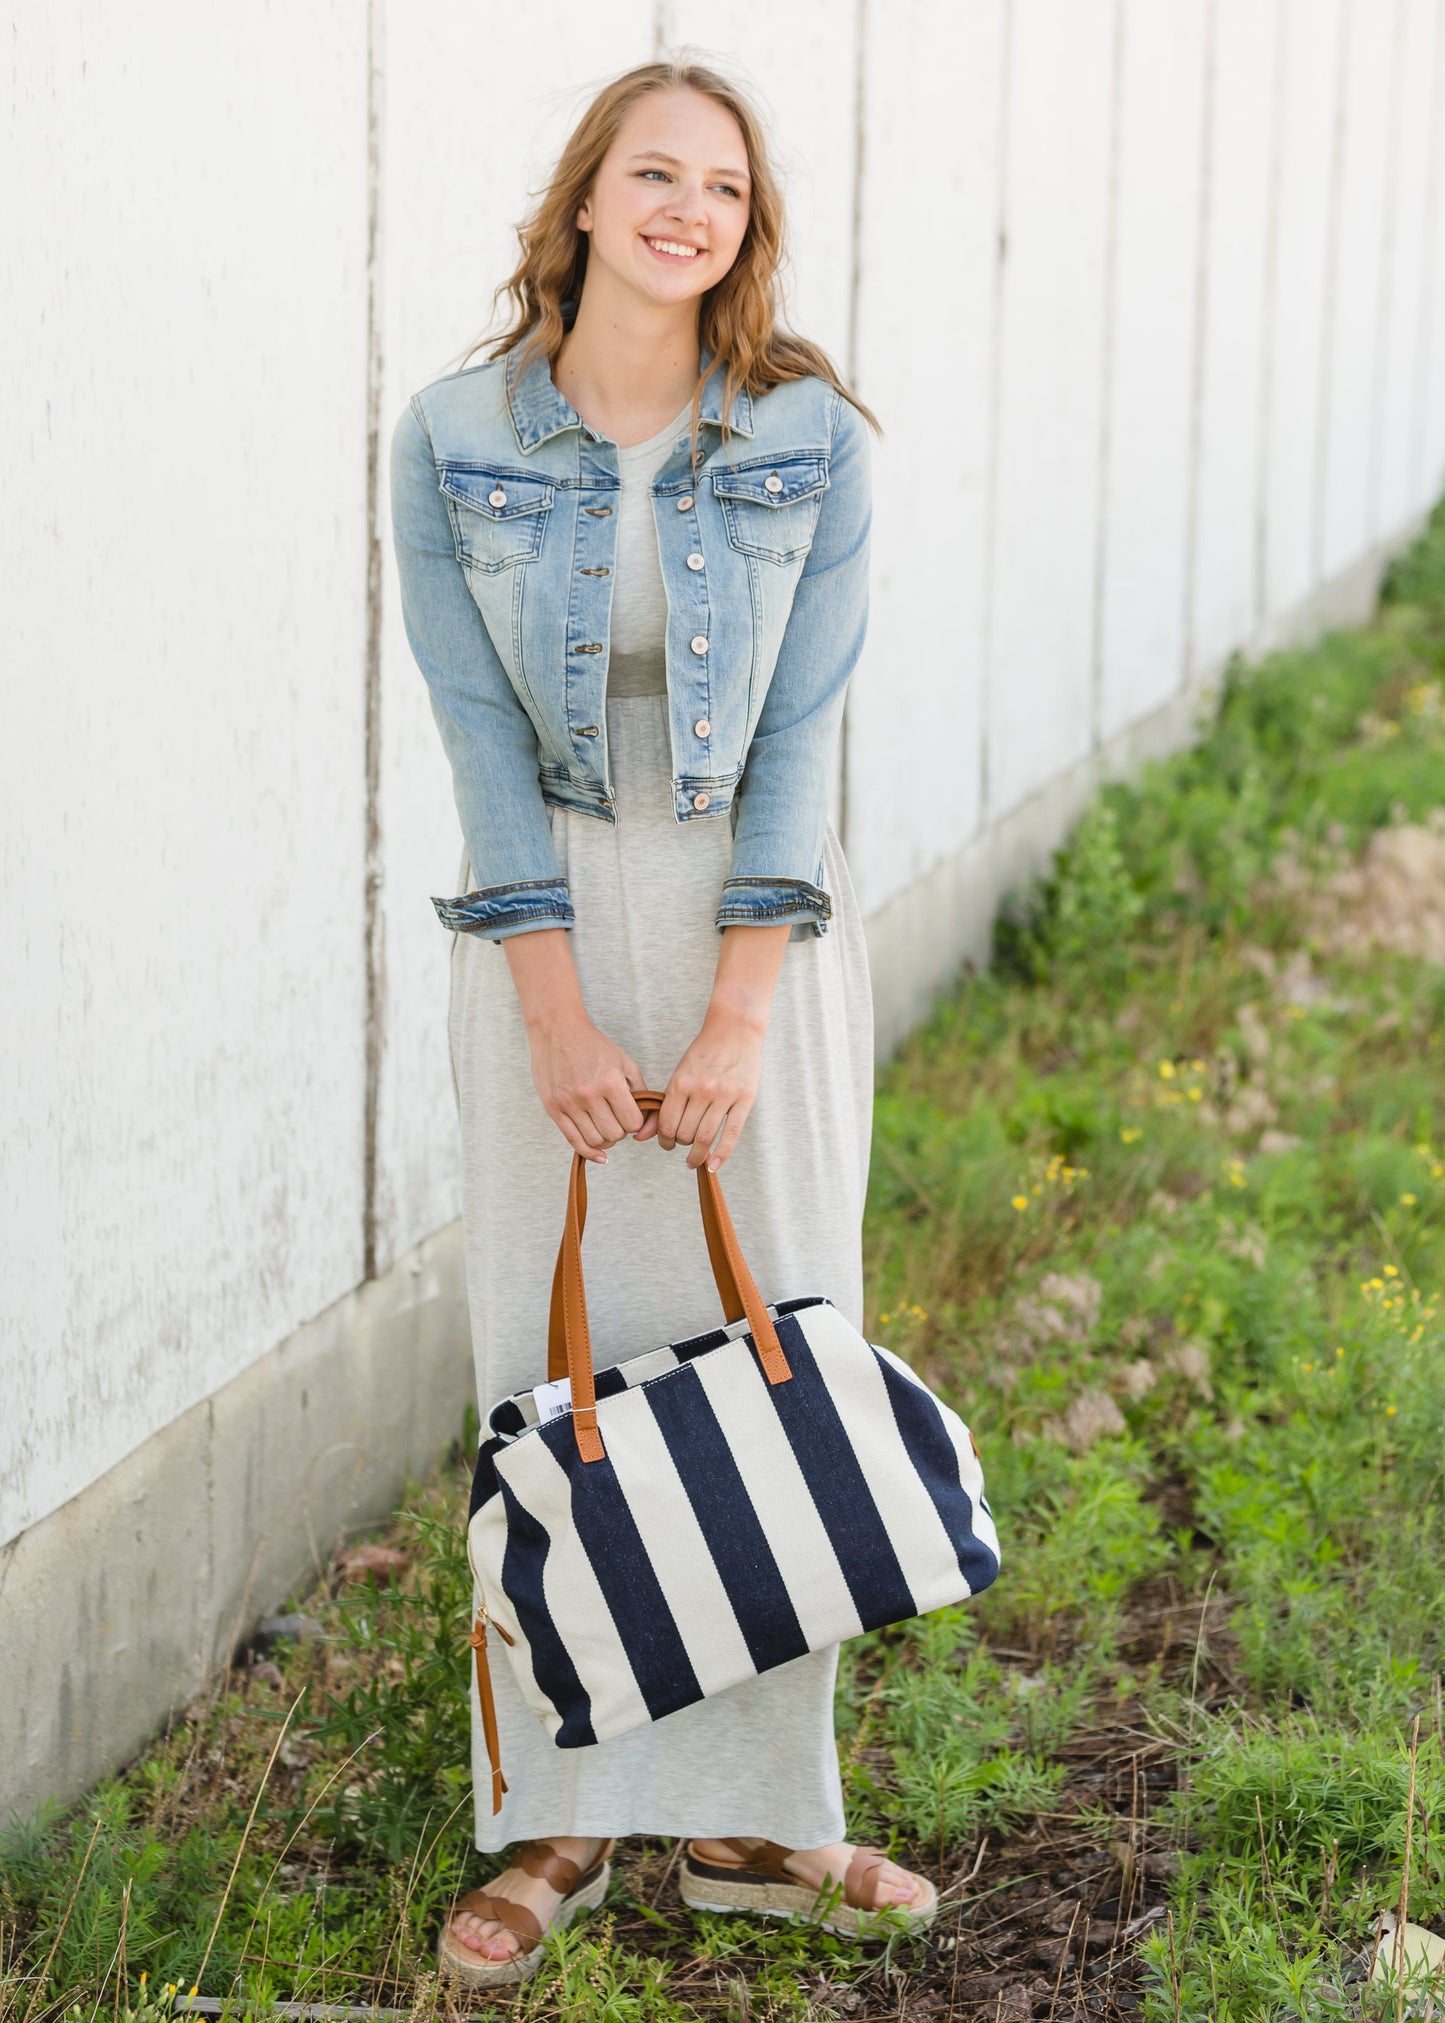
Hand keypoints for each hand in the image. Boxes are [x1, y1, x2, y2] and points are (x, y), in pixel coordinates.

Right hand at [525, 1007, 647, 1163]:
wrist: (557, 1031)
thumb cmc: (593, 1045)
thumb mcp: (624, 1062)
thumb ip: (639, 1090)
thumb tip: (646, 1120)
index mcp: (610, 1082)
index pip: (632, 1123)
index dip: (636, 1123)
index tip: (631, 1116)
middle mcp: (589, 1095)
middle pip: (614, 1135)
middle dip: (621, 1131)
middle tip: (617, 1120)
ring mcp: (569, 1103)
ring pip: (595, 1141)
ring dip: (605, 1139)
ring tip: (604, 1126)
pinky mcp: (554, 1109)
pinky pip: (574, 1141)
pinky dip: (589, 1152)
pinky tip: (598, 1153)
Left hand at [655, 1005, 766, 1171]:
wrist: (735, 1030)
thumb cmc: (705, 1053)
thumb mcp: (680, 1073)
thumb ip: (667, 1103)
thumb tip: (643, 1136)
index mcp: (681, 1083)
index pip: (666, 1123)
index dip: (664, 1139)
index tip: (667, 1144)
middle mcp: (701, 1090)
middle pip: (685, 1133)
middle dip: (681, 1144)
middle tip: (682, 1147)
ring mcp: (724, 1096)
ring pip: (705, 1137)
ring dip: (697, 1154)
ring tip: (694, 1158)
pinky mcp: (744, 1100)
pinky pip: (731, 1134)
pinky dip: (721, 1155)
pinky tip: (713, 1165)